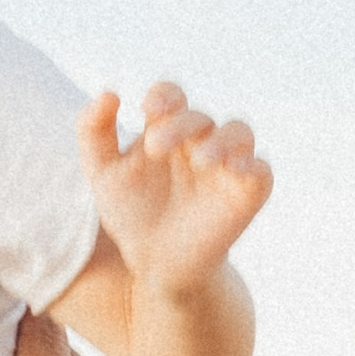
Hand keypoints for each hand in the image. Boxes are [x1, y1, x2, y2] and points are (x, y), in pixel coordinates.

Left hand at [80, 82, 271, 299]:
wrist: (155, 262)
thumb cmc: (131, 212)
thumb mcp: (103, 173)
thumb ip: (93, 132)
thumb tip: (108, 93)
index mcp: (167, 129)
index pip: (171, 97)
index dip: (165, 96)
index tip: (149, 108)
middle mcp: (200, 140)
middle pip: (199, 116)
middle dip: (179, 125)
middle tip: (155, 147)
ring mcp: (225, 165)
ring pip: (239, 131)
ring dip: (222, 139)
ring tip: (202, 158)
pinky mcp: (247, 192)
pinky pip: (261, 170)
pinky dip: (252, 164)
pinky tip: (232, 170)